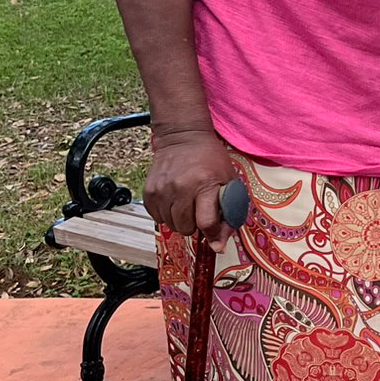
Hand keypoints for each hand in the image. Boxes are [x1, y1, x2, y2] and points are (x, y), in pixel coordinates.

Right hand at [143, 126, 238, 247]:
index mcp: (204, 184)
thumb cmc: (210, 159)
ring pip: (171, 225)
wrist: (183, 137)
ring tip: (187, 203)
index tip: (216, 241)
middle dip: (195, 224)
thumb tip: (220, 243)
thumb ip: (230, 210)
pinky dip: (167, 214)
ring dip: (181, 220)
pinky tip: (175, 200)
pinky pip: (157, 218)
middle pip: (186, 228)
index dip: (213, 236)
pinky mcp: (149, 191)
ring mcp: (163, 189)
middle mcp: (181, 187)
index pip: (206, 222)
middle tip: (199, 210)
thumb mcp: (228, 180)